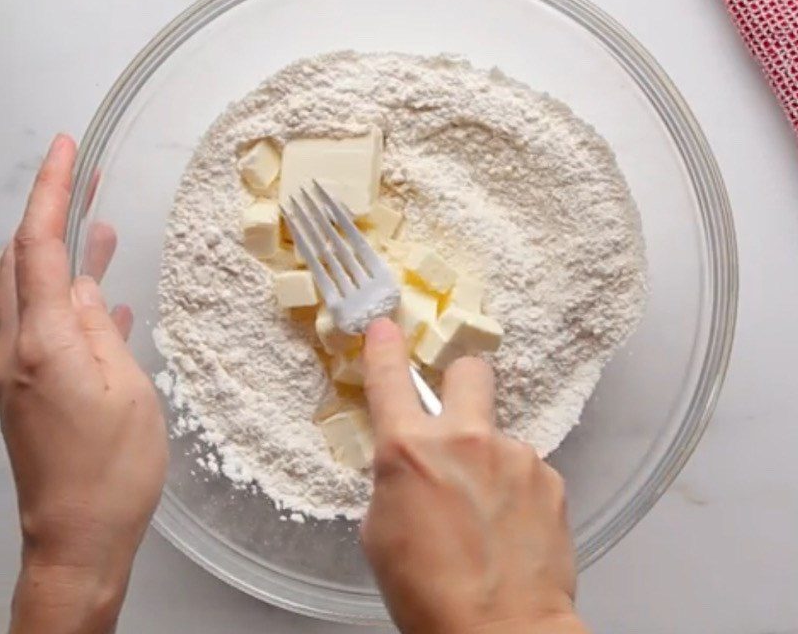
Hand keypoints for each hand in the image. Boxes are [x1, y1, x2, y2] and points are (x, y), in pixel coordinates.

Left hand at [0, 134, 166, 632]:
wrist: (78, 537)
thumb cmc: (111, 471)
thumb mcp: (127, 390)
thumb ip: (101, 331)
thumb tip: (87, 290)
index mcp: (41, 343)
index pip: (39, 248)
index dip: (53, 193)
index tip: (67, 151)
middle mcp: (15, 349)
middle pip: (21, 261)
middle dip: (50, 211)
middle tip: (84, 177)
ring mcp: (17, 369)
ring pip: (31, 290)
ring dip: (60, 253)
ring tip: (99, 225)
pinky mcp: (28, 388)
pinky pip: (45, 325)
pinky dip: (68, 300)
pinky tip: (100, 296)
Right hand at [360, 318, 587, 633]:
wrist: (501, 632)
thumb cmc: (428, 593)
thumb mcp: (381, 532)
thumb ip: (396, 479)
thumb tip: (412, 466)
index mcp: (411, 451)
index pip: (390, 379)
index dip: (385, 348)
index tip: (386, 327)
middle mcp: (465, 439)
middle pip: (469, 370)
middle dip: (461, 381)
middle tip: (459, 416)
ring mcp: (514, 454)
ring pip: (499, 434)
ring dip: (491, 459)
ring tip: (488, 513)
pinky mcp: (550, 477)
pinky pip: (526, 468)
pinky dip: (517, 488)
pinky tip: (512, 527)